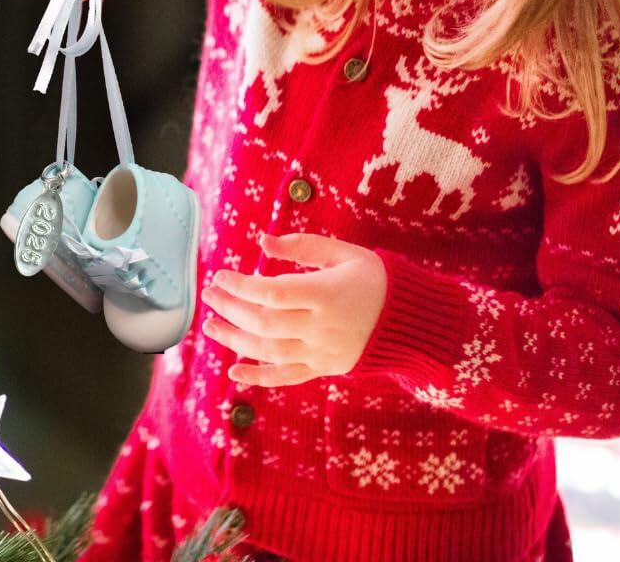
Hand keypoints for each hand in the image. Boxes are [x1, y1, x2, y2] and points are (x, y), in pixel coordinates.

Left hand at [199, 232, 386, 386]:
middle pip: (264, 323)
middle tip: (209, 295)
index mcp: (326, 294)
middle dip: (230, 309)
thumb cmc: (374, 279)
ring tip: (210, 326)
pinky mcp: (323, 369)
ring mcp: (321, 352)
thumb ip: (303, 246)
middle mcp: (321, 327)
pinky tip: (234, 373)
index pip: (272, 293)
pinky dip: (258, 378)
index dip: (241, 286)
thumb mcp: (345, 253)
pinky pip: (286, 377)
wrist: (410, 321)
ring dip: (234, 340)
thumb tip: (263, 242)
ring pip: (269, 351)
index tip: (220, 275)